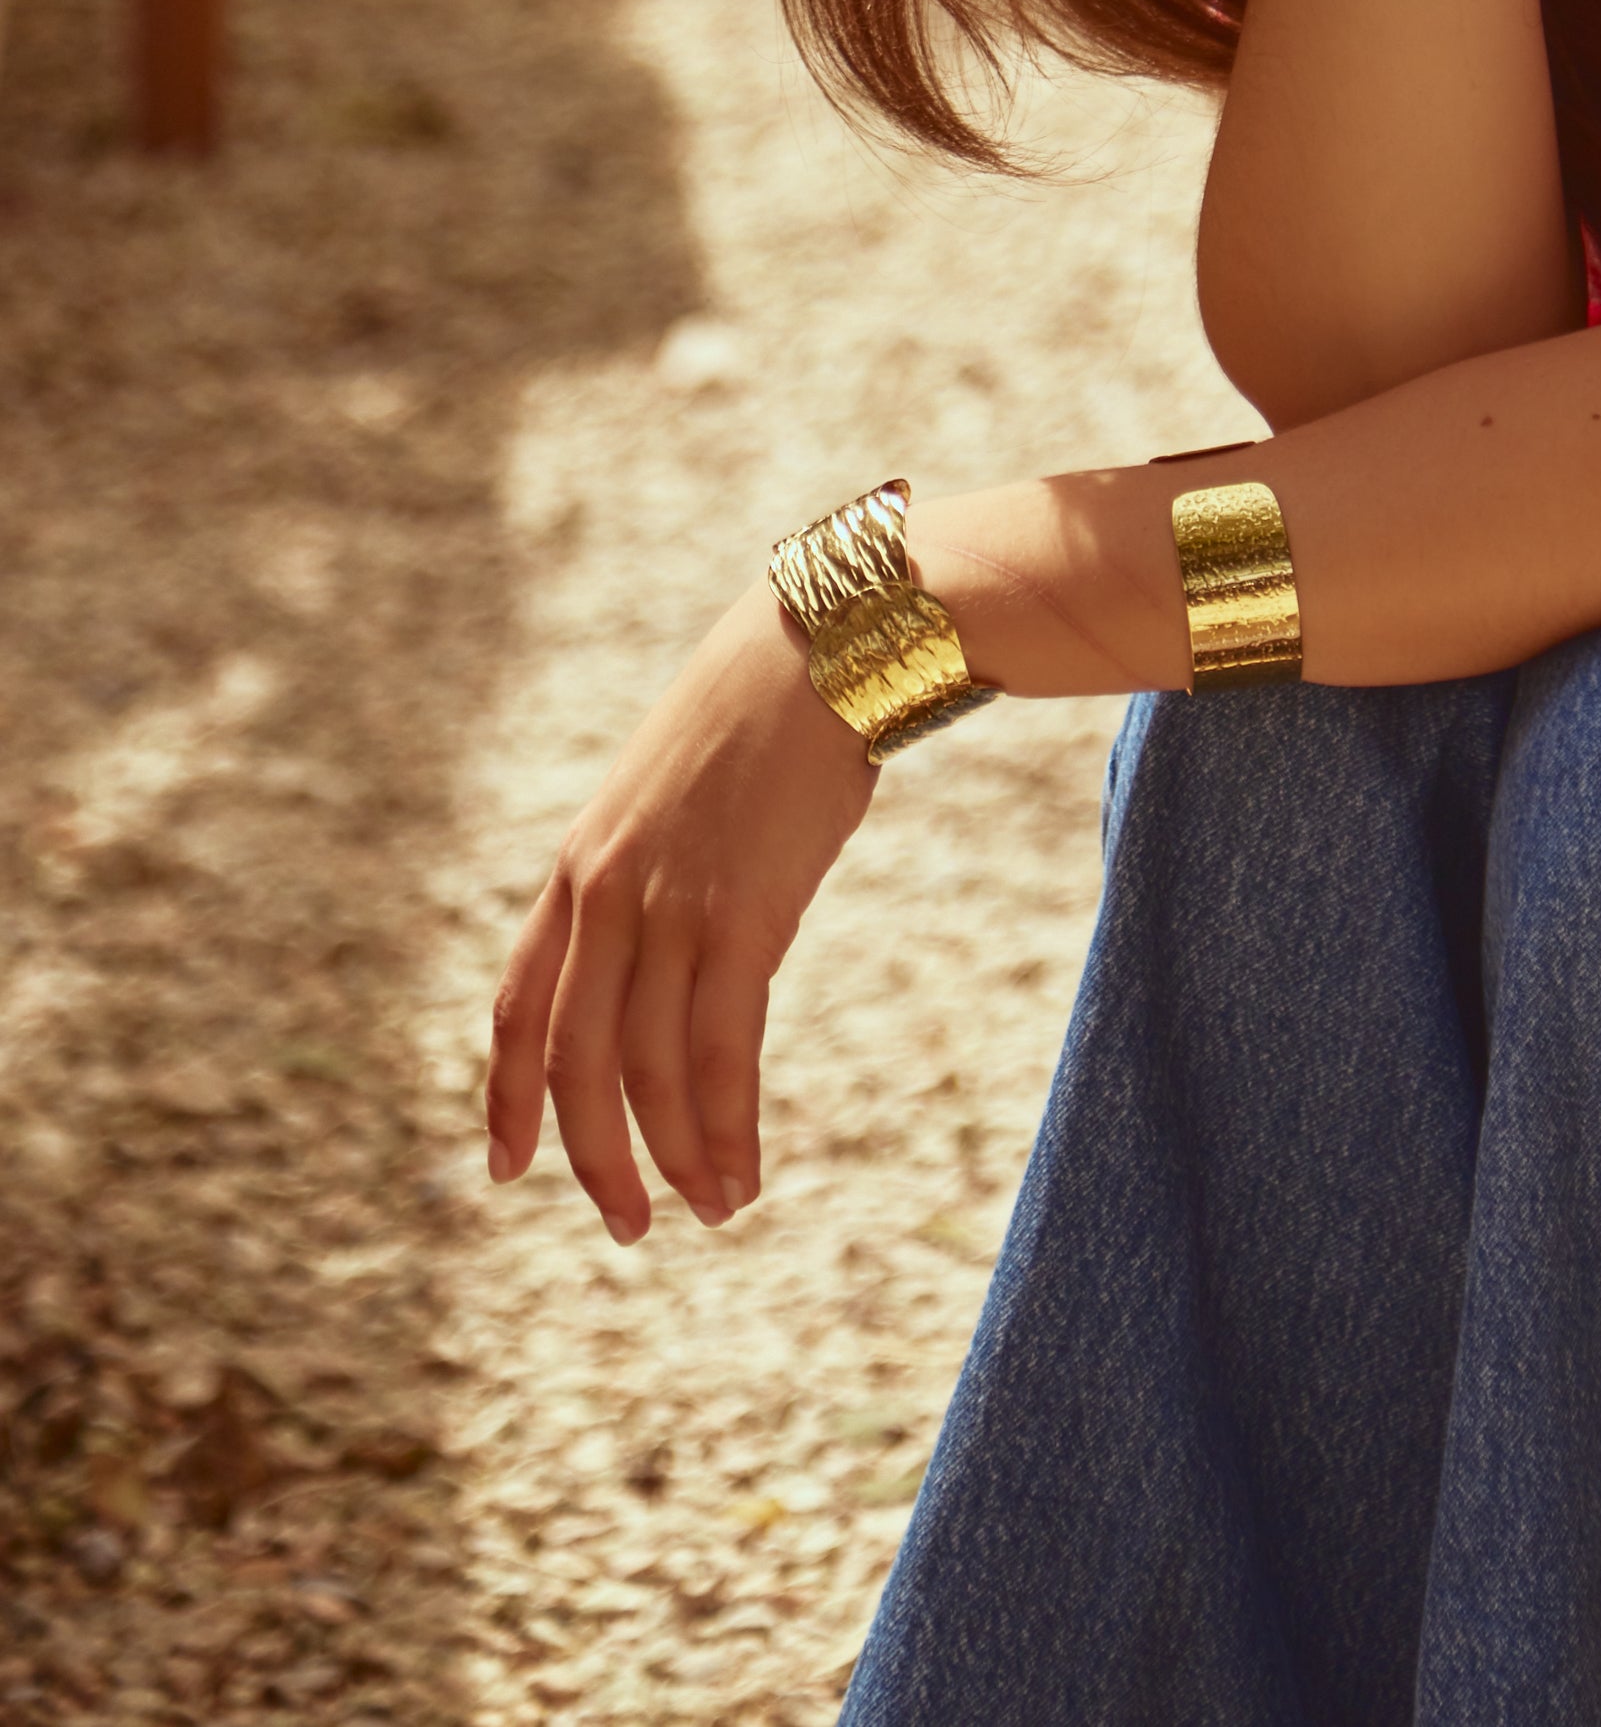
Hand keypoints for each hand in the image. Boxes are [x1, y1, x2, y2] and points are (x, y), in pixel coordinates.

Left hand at [483, 581, 874, 1239]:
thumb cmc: (759, 719)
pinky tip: (743, 1173)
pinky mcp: (742, 917)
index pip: (517, 1008)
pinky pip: (719, 1054)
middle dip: (595, 1159)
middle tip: (630, 1228)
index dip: (506, 1099)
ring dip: (679, 1158)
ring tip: (712, 1210)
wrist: (819, 649)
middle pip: (574, 1063)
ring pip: (648, 1073)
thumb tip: (665, 945)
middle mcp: (605, 895)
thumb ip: (650, 872)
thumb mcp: (671, 797)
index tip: (505, 1170)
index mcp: (577, 867)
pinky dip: (727, 1129)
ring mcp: (669, 907)